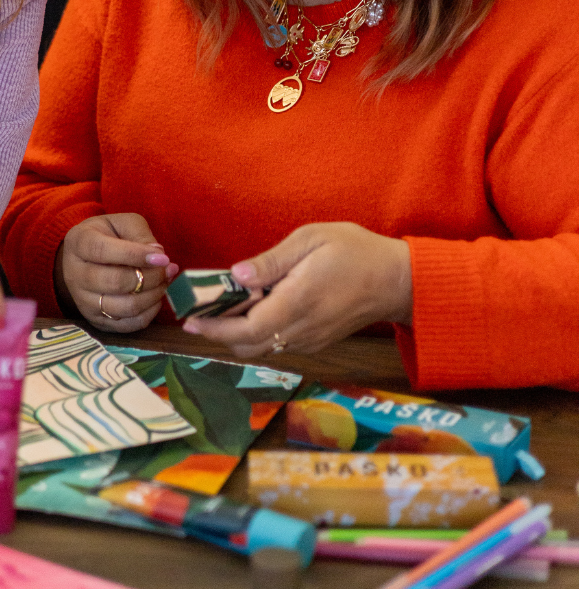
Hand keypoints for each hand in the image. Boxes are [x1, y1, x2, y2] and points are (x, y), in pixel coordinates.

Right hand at [56, 212, 176, 332]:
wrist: (85, 258)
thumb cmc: (107, 236)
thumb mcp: (122, 223)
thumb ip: (140, 234)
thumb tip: (158, 254)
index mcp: (79, 243)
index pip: (103, 251)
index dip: (135, 255)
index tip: (162, 258)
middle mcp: (75, 274)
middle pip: (114, 282)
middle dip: (149, 278)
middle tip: (168, 270)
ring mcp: (83, 301)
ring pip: (123, 307)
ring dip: (152, 296)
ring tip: (165, 283)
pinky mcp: (95, 320)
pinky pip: (126, 325)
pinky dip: (148, 314)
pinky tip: (156, 299)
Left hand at [184, 222, 411, 356]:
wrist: (397, 280)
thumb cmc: (355, 251)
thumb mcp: (311, 240)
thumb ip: (272, 261)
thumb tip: (236, 275)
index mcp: (298, 301)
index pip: (248, 328)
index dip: (216, 327)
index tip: (191, 319)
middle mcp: (302, 328)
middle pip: (249, 345)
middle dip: (219, 333)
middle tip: (198, 312)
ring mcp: (310, 339)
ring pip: (262, 348)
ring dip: (237, 334)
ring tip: (221, 307)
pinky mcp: (316, 341)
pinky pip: (278, 344)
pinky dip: (257, 333)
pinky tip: (253, 309)